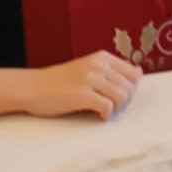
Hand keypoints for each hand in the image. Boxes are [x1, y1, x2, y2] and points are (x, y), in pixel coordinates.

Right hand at [0, 51, 140, 121]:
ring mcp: (90, 79)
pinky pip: (108, 107)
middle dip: (125, 100)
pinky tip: (98, 115)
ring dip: (117, 108)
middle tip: (111, 106)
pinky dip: (106, 114)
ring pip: (122, 96)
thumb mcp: (87, 68)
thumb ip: (109, 71)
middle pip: (130, 86)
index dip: (131, 88)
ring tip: (105, 110)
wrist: (33, 87)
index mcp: (102, 57)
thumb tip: (138, 75)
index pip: (133, 72)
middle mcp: (98, 65)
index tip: (120, 96)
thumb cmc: (59, 81)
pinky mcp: (82, 95)